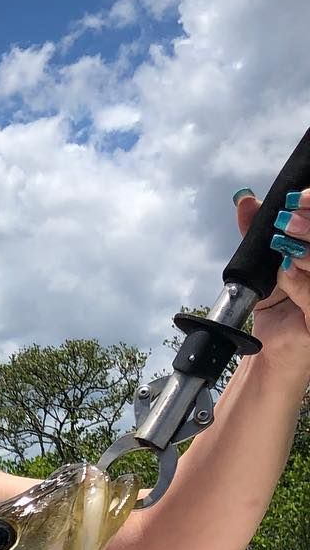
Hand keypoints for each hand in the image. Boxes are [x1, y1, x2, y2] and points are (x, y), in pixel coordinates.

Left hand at [235, 186, 309, 363]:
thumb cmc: (277, 308)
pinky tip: (286, 271)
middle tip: (289, 216)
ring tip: (285, 240)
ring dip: (307, 249)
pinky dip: (300, 281)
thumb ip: (259, 234)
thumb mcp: (265, 266)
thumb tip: (245, 201)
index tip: (296, 197)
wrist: (270, 352)